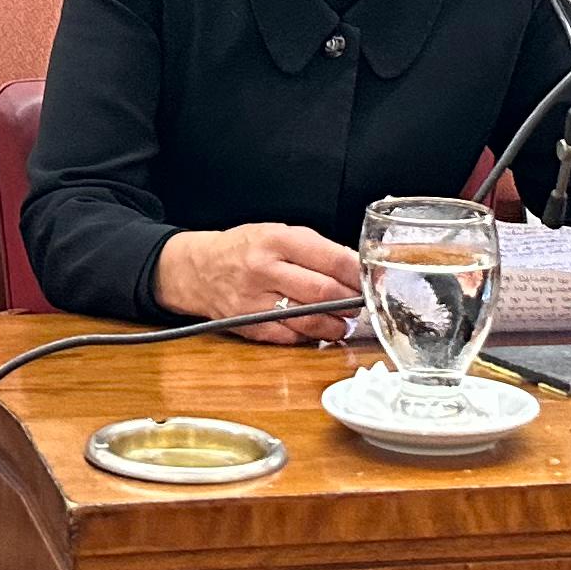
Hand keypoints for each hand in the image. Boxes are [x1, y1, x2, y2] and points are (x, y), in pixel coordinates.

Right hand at [153, 221, 364, 342]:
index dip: (358, 273)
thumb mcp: (276, 232)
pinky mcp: (251, 327)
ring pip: (311, 320)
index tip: (372, 279)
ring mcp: (256, 301)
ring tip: (345, 320)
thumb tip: (353, 268)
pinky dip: (312, 336)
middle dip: (351, 300)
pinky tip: (321, 330)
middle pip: (324, 292)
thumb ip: (313, 249)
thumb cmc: (243, 249)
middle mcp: (265, 270)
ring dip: (337, 323)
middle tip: (362, 302)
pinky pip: (292, 337)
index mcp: (276, 239)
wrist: (198, 270)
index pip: (330, 258)